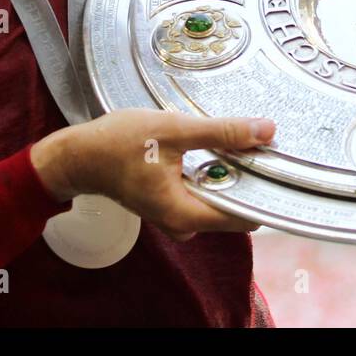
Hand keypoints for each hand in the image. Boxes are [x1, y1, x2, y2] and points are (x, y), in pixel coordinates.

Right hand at [31, 108, 275, 240]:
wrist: (76, 156)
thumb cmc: (116, 144)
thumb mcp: (173, 131)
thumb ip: (221, 132)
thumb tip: (266, 130)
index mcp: (186, 216)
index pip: (246, 215)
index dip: (265, 189)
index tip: (279, 161)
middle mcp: (184, 225)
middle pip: (234, 206)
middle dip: (249, 175)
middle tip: (264, 142)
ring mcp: (175, 216)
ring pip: (219, 197)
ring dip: (230, 170)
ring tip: (242, 138)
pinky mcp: (169, 202)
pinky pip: (203, 192)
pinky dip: (212, 171)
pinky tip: (216, 144)